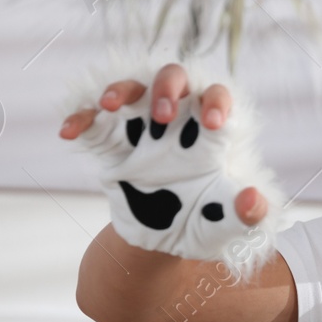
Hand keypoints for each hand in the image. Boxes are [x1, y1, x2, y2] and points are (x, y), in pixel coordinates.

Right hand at [60, 63, 267, 226]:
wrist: (164, 241)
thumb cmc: (204, 223)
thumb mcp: (227, 227)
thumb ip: (245, 216)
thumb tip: (253, 200)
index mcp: (209, 136)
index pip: (217, 99)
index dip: (217, 101)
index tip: (213, 122)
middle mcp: (176, 124)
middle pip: (173, 79)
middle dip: (167, 87)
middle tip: (164, 115)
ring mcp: (141, 130)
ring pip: (131, 89)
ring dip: (121, 90)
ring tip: (110, 104)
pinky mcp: (111, 144)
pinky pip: (93, 121)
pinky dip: (80, 119)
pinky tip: (69, 132)